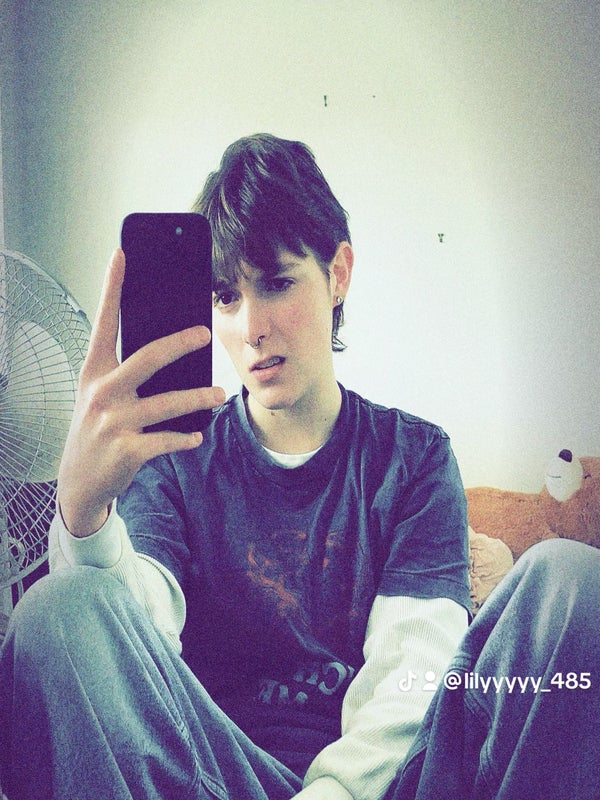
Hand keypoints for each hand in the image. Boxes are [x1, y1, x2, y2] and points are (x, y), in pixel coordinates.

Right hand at [57, 248, 223, 536]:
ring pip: (167, 403)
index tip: (121, 254)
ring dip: (199, 398)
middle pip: (148, 358)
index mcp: (94, 371)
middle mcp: (101, 392)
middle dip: (180, 343)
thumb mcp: (101, 394)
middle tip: (205, 333)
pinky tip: (196, 435)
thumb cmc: (97, 427)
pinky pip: (167, 439)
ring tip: (220, 395)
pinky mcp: (126, 450)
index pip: (104, 322)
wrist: (79, 480)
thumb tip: (169, 345)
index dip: (112, 286)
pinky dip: (185, 437)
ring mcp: (113, 422)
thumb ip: (125, 370)